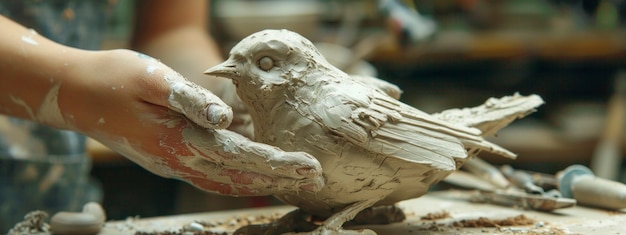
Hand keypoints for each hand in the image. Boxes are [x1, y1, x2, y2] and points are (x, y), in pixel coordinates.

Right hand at [52, 49, 322, 195]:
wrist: (77, 95)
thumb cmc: (114, 78)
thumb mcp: (150, 78)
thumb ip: (188, 99)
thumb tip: (224, 117)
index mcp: (178, 139)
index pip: (239, 155)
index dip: (276, 163)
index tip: (308, 166)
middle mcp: (178, 161)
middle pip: (239, 175)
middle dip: (280, 179)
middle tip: (316, 180)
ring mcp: (173, 166)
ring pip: (226, 182)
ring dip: (263, 184)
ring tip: (295, 183)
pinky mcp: (170, 162)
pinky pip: (212, 178)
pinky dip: (239, 181)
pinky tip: (255, 177)